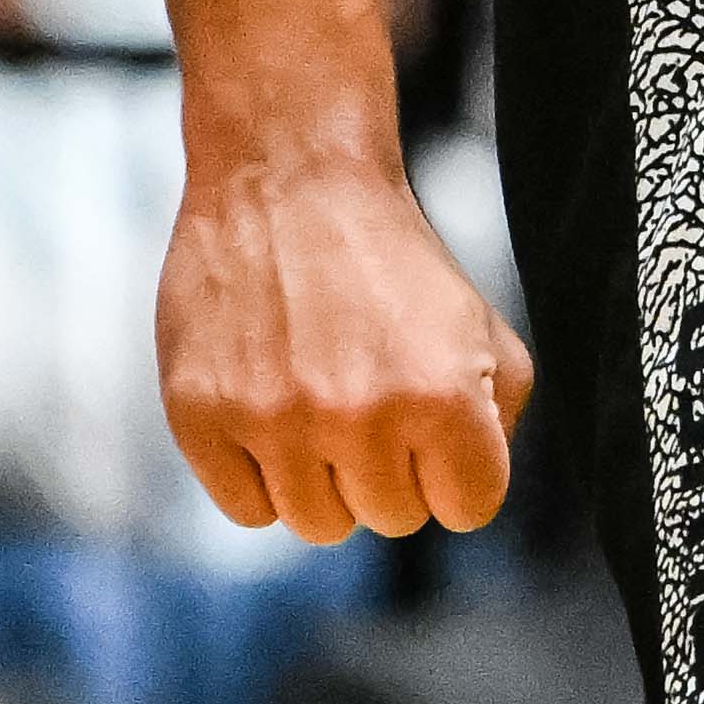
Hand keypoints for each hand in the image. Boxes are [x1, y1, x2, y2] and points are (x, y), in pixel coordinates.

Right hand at [157, 152, 535, 538]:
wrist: (290, 179)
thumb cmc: (392, 260)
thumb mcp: (481, 324)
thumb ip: (500, 417)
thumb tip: (467, 491)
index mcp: (442, 398)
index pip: (469, 509)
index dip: (455, 469)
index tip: (433, 424)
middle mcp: (359, 418)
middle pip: (392, 519)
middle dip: (391, 467)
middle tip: (370, 394)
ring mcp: (274, 422)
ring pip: (319, 524)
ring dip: (326, 477)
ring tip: (320, 400)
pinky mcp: (202, 419)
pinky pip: (249, 510)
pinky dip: (263, 478)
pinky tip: (271, 410)